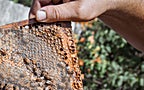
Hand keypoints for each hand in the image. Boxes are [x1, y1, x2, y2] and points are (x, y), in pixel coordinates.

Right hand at [29, 0, 143, 52]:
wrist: (110, 1)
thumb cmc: (97, 2)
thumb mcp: (78, 11)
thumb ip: (58, 13)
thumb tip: (39, 17)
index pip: (38, 0)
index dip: (34, 13)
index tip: (33, 27)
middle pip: (41, 5)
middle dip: (43, 18)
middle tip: (44, 32)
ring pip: (46, 9)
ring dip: (50, 20)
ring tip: (55, 29)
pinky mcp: (61, 1)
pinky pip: (53, 10)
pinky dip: (55, 18)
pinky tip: (60, 25)